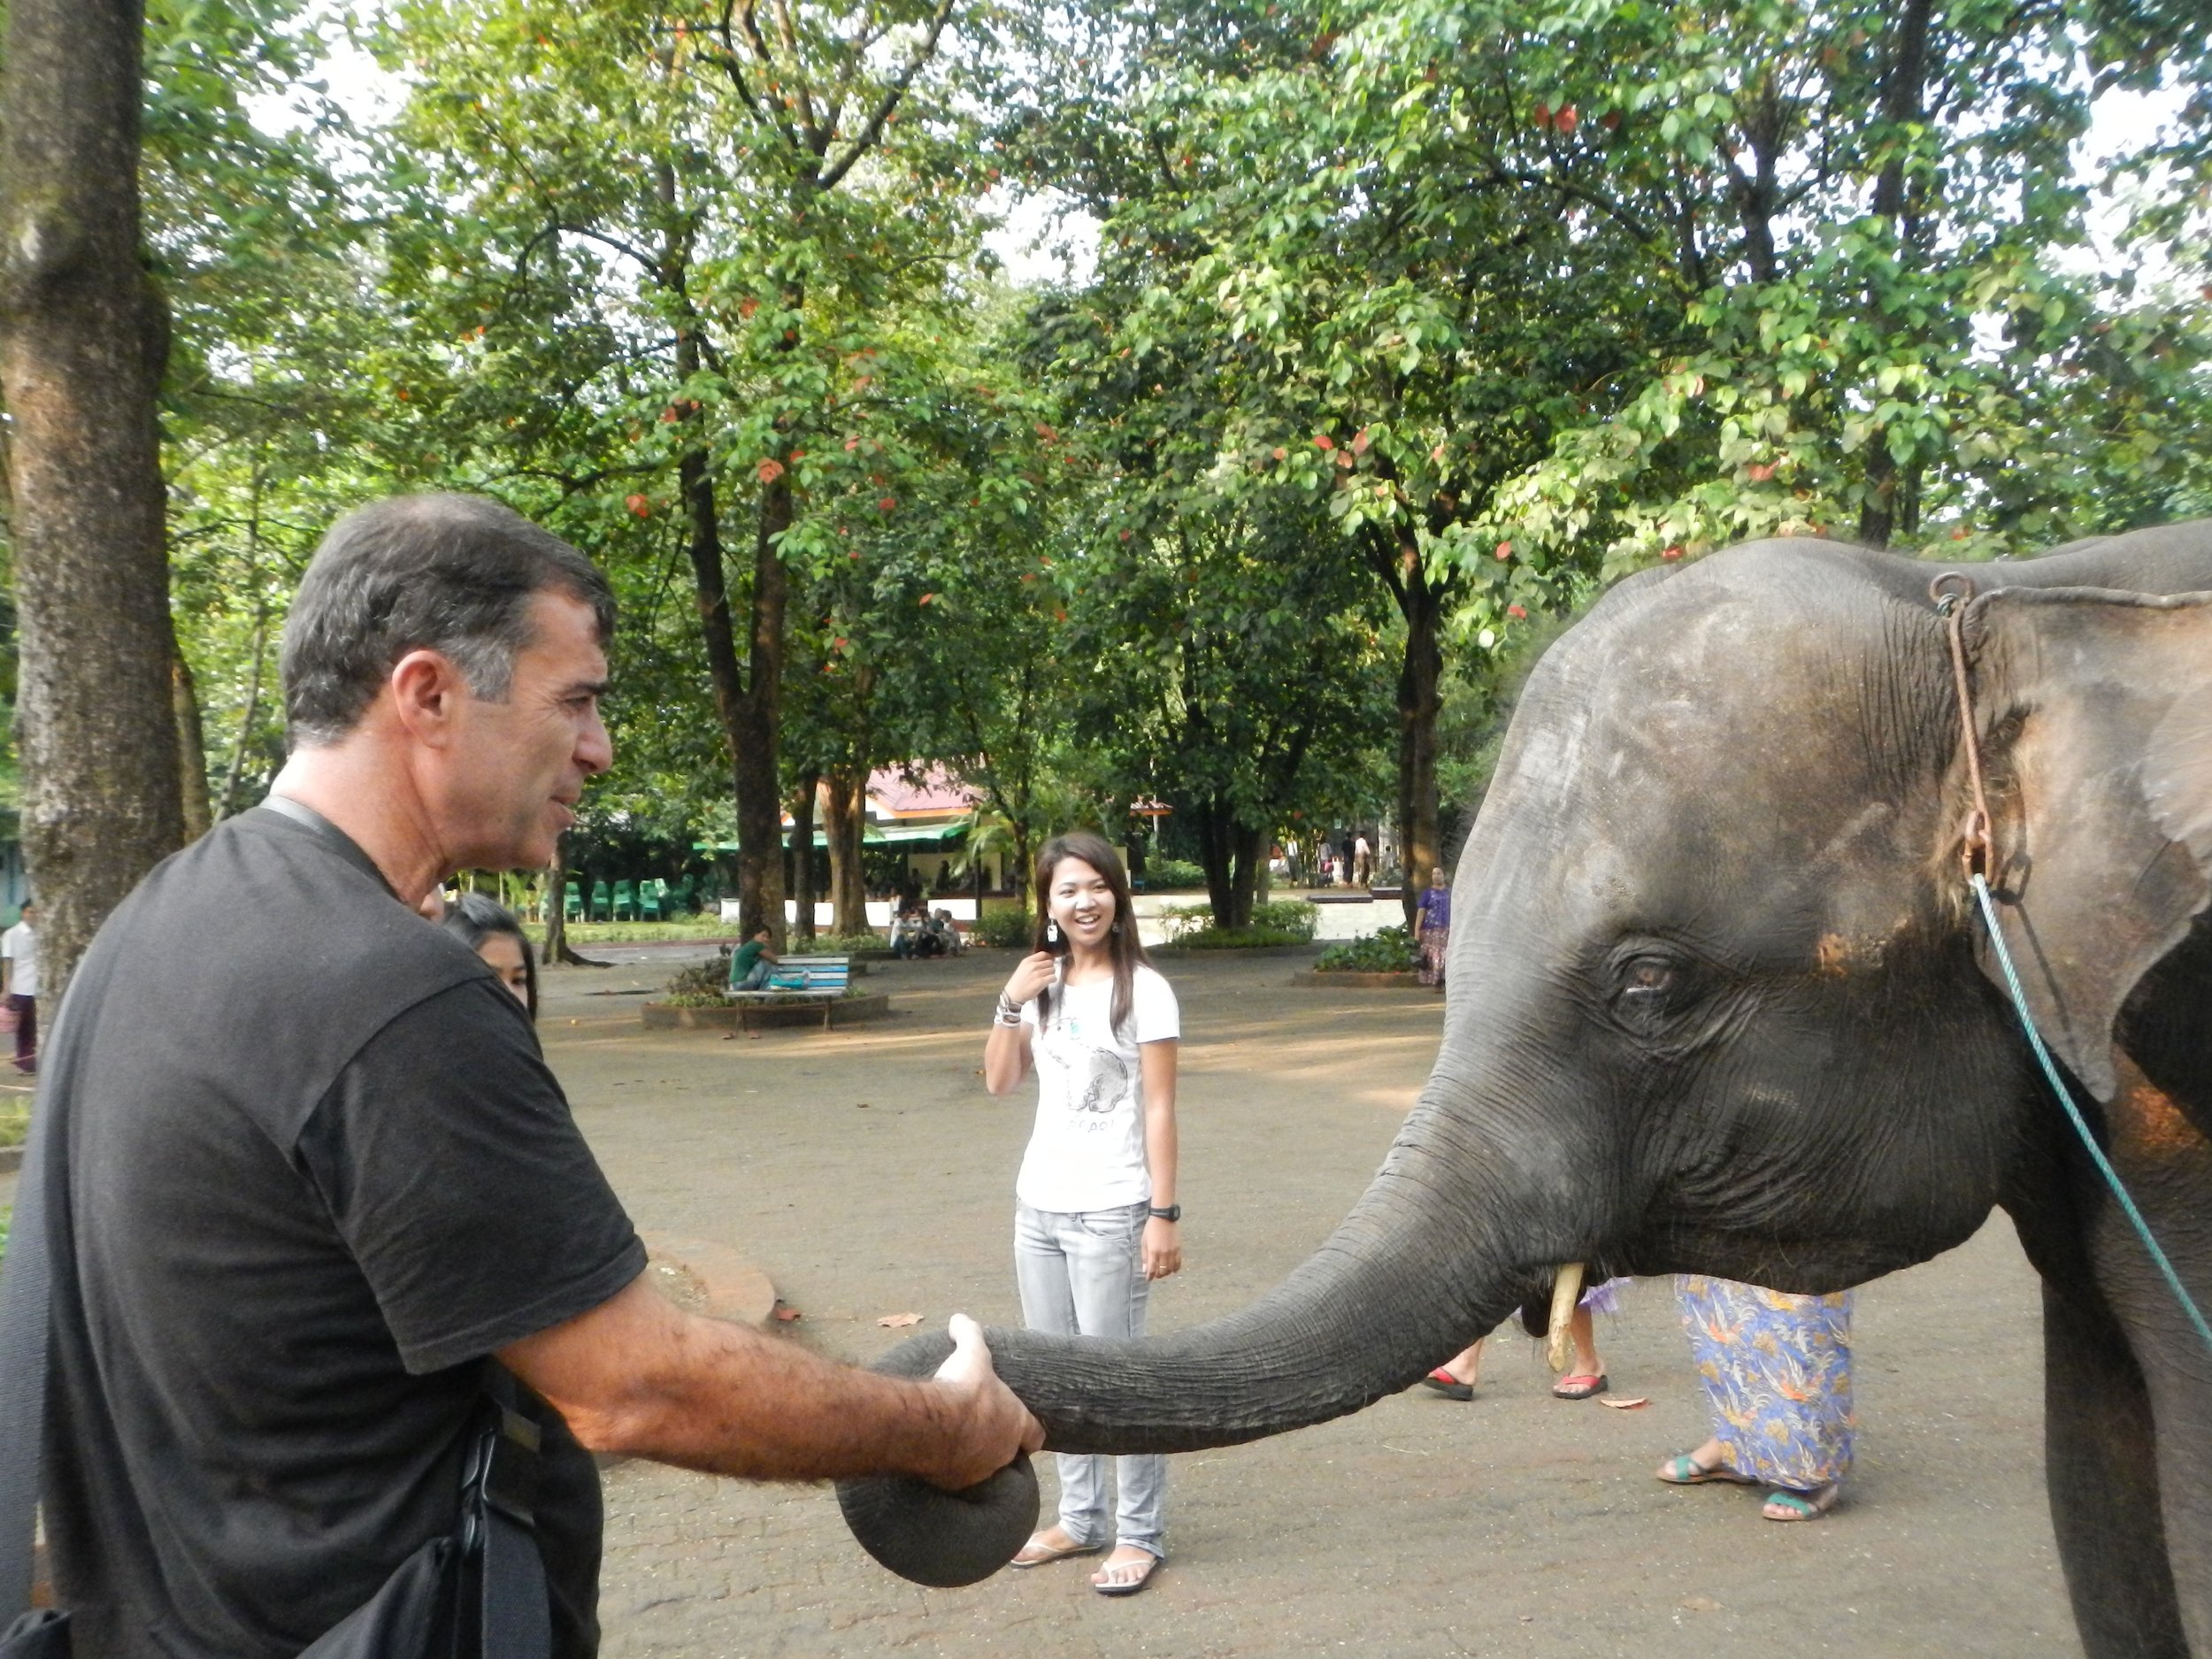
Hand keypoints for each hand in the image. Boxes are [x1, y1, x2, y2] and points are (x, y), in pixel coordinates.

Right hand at [925, 1313, 1043, 1489]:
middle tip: (979, 1428)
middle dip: (997, 1442)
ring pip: (983, 1467)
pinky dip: (950, 1467)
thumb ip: (969, 1334)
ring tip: (956, 1441)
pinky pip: (957, 1476)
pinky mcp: (957, 1482)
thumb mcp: (971, 1353)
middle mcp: (1004, 1451)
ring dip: (974, 1456)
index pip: (1035, 1435)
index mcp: (1016, 1423)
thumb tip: (960, 1317)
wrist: (933, 1424)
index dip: (1028, 1431)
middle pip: (1008, 1452)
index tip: (1019, 1427)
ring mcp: (981, 1470)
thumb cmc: (963, 1387)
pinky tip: (938, 1455)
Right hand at [1001, 951, 1055, 1008]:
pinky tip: (1049, 982)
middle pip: (1049, 962)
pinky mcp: (1041, 982)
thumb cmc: (1017, 982)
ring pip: (1052, 969)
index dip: (1049, 957)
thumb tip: (1045, 961)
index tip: (1050, 961)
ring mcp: (1037, 973)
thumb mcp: (1022, 968)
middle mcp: (1033, 965)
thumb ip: (1032, 963)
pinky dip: (1053, 979)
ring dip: (1051, 973)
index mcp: (1027, 960)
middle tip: (1047, 972)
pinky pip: (1053, 977)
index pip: (1043, 954)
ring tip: (1047, 978)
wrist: (1013, 994)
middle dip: (1050, 967)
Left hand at [1142, 1217, 1181, 1279]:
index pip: (1152, 1269)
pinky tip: (1173, 1270)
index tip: (1148, 1279)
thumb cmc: (1151, 1229)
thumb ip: (1145, 1257)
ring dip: (1167, 1273)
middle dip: (1158, 1275)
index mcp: (1153, 1251)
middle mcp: (1163, 1253)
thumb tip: (1145, 1270)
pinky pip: (1178, 1263)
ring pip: (1171, 1269)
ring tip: (1163, 1272)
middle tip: (1156, 1275)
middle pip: (1162, 1271)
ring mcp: (1172, 1251)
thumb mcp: (1144, 1242)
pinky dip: (1176, 1268)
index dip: (1150, 1276)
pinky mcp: (1178, 1249)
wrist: (1163, 1218)